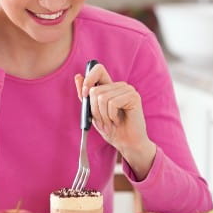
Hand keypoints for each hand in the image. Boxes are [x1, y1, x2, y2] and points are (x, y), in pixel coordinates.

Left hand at [74, 63, 155, 179]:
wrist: (127, 143)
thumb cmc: (111, 129)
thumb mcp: (93, 112)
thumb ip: (85, 96)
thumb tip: (78, 76)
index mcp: (110, 87)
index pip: (98, 69)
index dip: (89, 79)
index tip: (85, 95)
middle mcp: (119, 85)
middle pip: (95, 90)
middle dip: (94, 110)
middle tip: (103, 121)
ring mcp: (128, 90)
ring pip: (102, 97)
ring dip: (103, 115)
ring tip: (111, 123)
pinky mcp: (133, 96)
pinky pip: (112, 103)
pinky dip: (111, 116)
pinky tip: (118, 121)